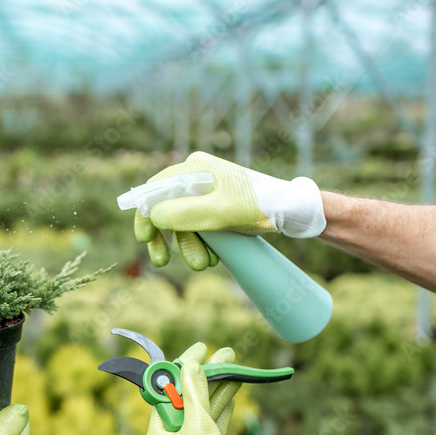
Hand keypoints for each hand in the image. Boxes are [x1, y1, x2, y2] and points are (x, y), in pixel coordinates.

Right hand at [134, 152, 324, 268]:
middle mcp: (198, 177)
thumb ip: (182, 213)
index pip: (155, 189)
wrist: (291, 210)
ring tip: (202, 265)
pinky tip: (212, 258)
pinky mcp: (219, 205)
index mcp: (194, 169)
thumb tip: (152, 216)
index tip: (144, 238)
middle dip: (167, 238)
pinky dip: (202, 242)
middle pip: (167, 208)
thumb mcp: (217, 212)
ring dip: (189, 246)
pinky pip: (200, 225)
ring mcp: (209, 192)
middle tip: (161, 262)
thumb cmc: (257, 206)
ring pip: (185, 222)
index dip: (145, 214)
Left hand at [145, 342, 267, 434]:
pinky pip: (213, 421)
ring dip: (218, 385)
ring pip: (203, 406)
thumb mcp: (199, 426)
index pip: (166, 391)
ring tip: (233, 362)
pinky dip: (222, 404)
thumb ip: (194, 394)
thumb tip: (190, 365)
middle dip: (205, 373)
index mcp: (158, 432)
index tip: (199, 349)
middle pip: (186, 396)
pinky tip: (231, 388)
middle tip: (223, 352)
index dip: (181, 367)